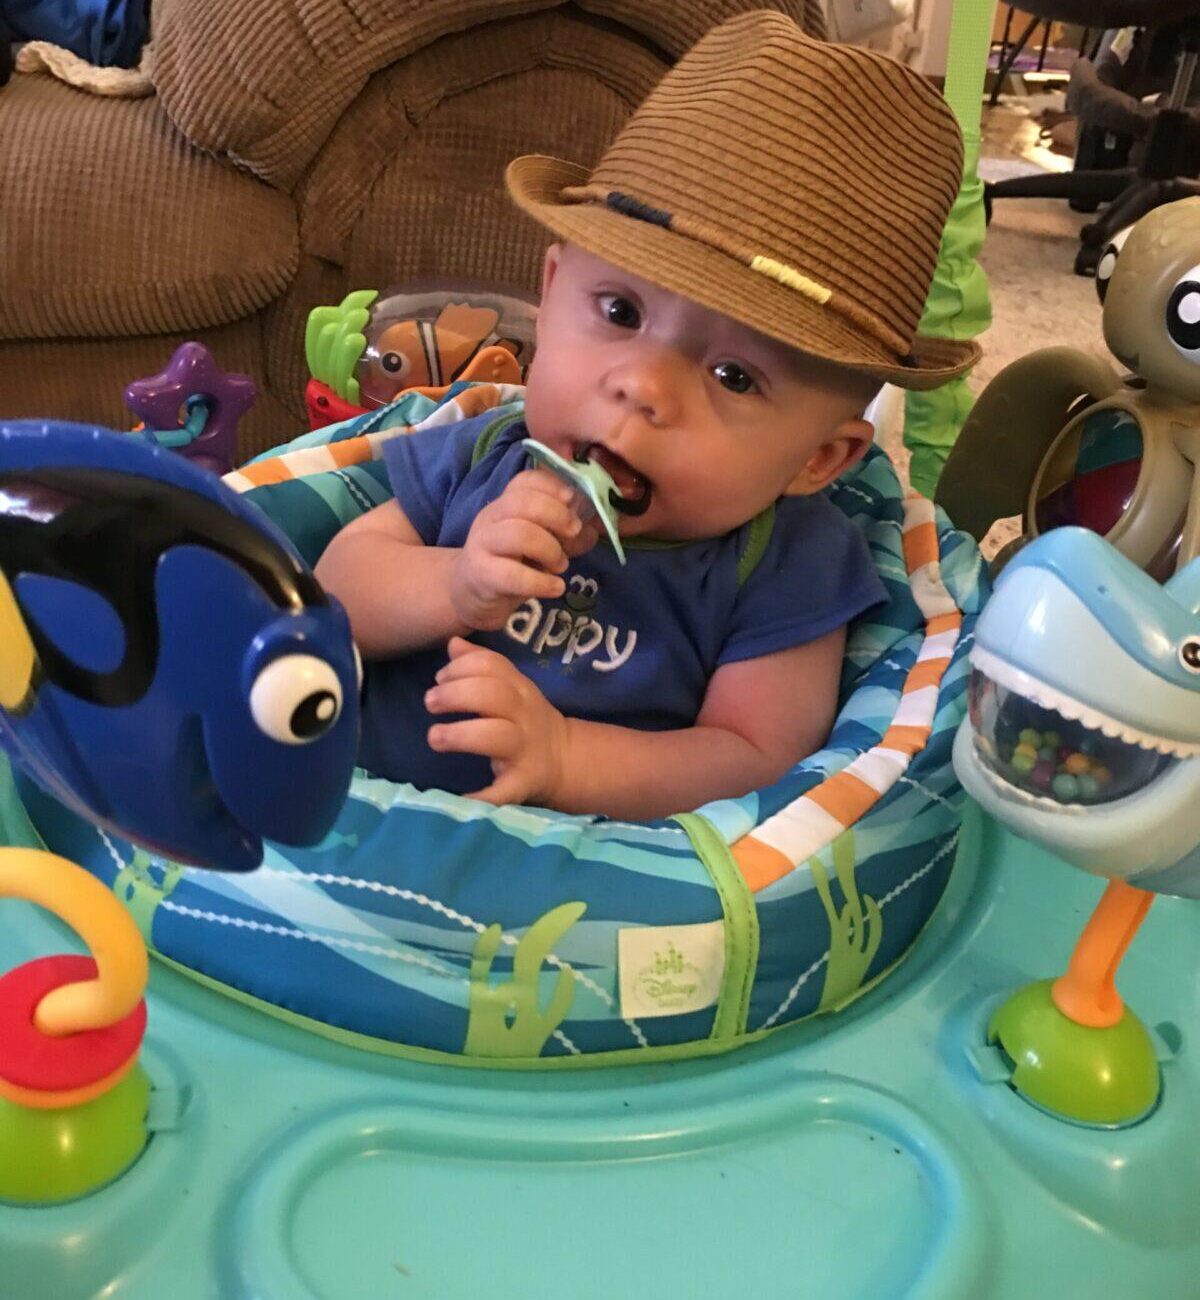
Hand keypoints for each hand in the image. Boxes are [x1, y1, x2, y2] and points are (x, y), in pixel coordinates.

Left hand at [425, 637, 568, 805]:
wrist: (564, 760)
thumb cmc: (524, 720)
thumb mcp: (509, 688)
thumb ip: (481, 665)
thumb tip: (453, 643)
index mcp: (519, 689)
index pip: (493, 666)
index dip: (462, 667)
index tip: (439, 678)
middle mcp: (524, 715)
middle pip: (494, 695)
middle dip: (457, 694)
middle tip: (429, 702)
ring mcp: (525, 749)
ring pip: (497, 736)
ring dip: (462, 735)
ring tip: (434, 737)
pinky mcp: (523, 783)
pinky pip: (504, 791)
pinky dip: (483, 797)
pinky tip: (459, 799)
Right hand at [449, 469, 600, 630]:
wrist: (471, 594)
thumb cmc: (511, 563)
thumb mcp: (542, 545)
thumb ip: (566, 534)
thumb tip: (594, 529)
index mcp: (506, 504)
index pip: (524, 481)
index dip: (552, 485)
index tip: (572, 498)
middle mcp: (491, 518)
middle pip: (521, 502)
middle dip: (556, 516)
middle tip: (573, 533)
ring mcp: (482, 545)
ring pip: (518, 534)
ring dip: (550, 550)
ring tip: (561, 565)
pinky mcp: (480, 574)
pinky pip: (512, 575)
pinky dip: (541, 582)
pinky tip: (555, 587)